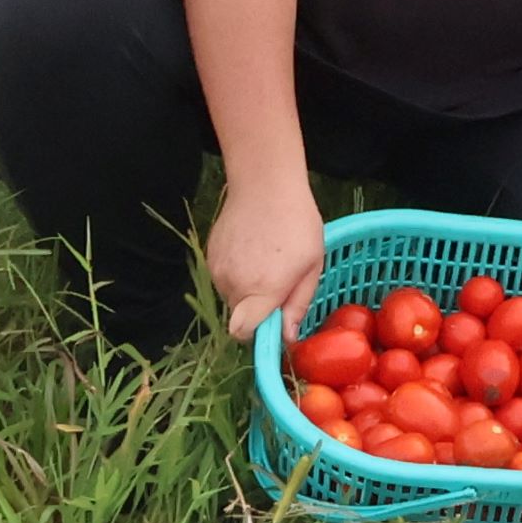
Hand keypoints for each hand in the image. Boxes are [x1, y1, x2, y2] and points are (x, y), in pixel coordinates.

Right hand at [204, 162, 328, 344]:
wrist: (265, 185)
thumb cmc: (298, 223)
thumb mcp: (312, 265)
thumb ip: (298, 304)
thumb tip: (287, 337)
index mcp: (262, 290)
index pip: (244, 333)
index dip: (258, 334)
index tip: (274, 321)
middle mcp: (234, 285)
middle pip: (240, 316)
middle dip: (258, 308)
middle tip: (279, 280)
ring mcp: (217, 270)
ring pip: (231, 296)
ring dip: (247, 289)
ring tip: (267, 260)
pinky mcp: (209, 256)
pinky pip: (223, 277)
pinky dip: (236, 272)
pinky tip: (252, 249)